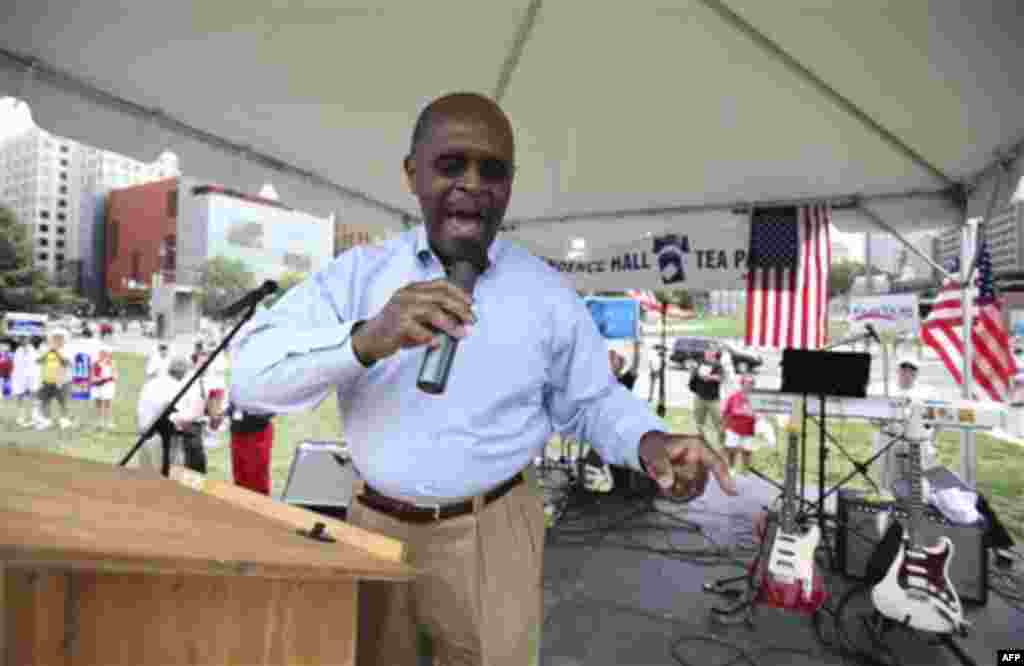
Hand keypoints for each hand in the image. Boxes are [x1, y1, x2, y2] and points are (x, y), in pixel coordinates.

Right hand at [353, 278, 476, 362]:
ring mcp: (401, 309)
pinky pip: (417, 330)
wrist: (370, 338)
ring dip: (449, 323)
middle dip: (459, 308)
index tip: (471, 302)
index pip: (440, 284)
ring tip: (460, 333)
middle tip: (471, 319)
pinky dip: (429, 337)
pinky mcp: (396, 325)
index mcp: (413, 289)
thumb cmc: (396, 326)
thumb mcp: (415, 314)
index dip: (458, 292)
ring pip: (431, 311)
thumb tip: (460, 320)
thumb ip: (434, 313)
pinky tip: (437, 343)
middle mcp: (407, 295)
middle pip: (440, 297)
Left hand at [637, 431, 737, 499]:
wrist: (650, 449)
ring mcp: (698, 471)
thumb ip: (661, 467)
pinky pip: (688, 493)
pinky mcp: (693, 481)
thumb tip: (668, 483)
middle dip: (680, 482)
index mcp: (697, 447)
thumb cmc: (655, 446)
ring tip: (663, 479)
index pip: (715, 462)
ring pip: (694, 489)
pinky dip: (676, 492)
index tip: (732, 492)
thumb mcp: (654, 453)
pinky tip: (666, 485)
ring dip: (678, 489)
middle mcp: (701, 459)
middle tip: (662, 475)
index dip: (724, 477)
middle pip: (698, 480)